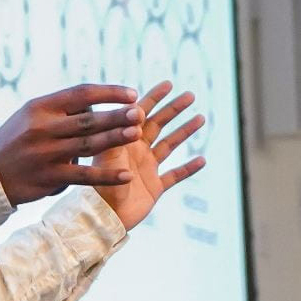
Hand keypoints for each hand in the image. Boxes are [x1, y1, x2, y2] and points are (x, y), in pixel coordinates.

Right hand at [0, 84, 142, 205]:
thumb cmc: (20, 138)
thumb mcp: (33, 115)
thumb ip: (65, 109)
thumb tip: (104, 103)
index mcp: (40, 106)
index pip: (80, 94)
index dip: (109, 93)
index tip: (133, 93)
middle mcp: (42, 127)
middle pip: (88, 119)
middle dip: (116, 115)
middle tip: (140, 112)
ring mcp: (46, 153)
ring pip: (88, 145)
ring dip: (115, 139)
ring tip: (138, 134)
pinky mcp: (49, 177)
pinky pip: (84, 176)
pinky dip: (106, 175)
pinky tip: (126, 176)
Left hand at [90, 80, 206, 229]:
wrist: (102, 217)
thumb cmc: (98, 185)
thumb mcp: (108, 155)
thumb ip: (120, 133)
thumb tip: (136, 109)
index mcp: (123, 140)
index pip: (140, 113)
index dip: (154, 97)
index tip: (168, 83)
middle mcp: (136, 151)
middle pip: (159, 124)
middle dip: (174, 109)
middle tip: (190, 94)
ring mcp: (146, 168)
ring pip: (170, 145)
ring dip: (185, 132)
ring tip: (200, 117)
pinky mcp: (154, 188)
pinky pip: (175, 175)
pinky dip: (188, 168)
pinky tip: (202, 160)